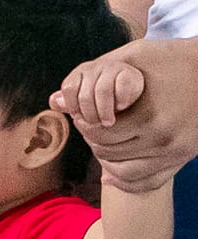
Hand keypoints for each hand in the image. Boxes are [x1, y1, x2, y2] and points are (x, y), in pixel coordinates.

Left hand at [49, 37, 197, 191]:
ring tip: (106, 138)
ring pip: (122, 170)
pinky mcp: (183, 157)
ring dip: (106, 157)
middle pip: (106, 152)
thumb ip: (93, 74)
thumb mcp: (134, 56)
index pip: (96, 133)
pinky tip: (113, 167)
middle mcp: (162, 140)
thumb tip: (54, 101)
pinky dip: (124, 178)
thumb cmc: (171, 58)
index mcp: (148, 116)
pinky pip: (146, 182)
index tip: (85, 113)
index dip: (84, 122)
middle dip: (93, 138)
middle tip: (94, 124)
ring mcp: (175, 152)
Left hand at [54, 53, 145, 129]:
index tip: (80, 117)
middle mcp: (97, 66)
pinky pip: (122, 88)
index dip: (73, 106)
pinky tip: (123, 107)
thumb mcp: (85, 102)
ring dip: (104, 111)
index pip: (69, 88)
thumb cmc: (107, 101)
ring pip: (102, 91)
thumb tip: (54, 101)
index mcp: (81, 72)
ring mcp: (114, 68)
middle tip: (96, 123)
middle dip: (89, 115)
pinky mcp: (132, 75)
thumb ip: (69, 102)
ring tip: (108, 121)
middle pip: (84, 94)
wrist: (137, 90)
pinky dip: (121, 101)